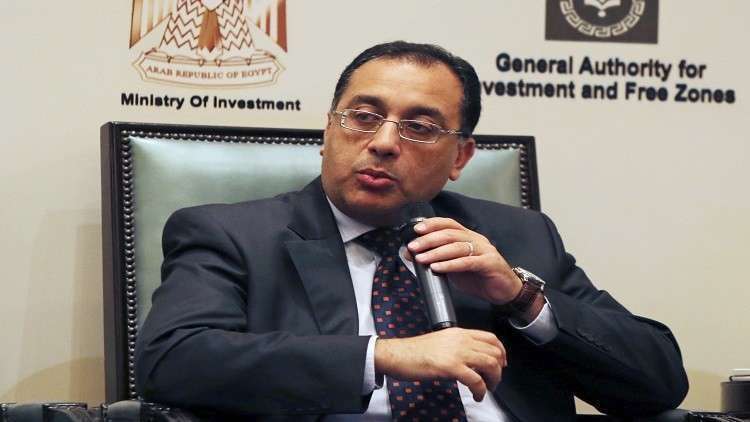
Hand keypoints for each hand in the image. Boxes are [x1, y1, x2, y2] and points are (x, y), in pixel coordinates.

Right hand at [374, 328, 506, 400]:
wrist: (398, 354)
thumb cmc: (414, 351)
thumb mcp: (441, 341)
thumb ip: (458, 346)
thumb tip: (471, 358)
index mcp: (459, 333)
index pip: (490, 337)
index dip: (501, 351)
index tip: (501, 362)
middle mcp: (461, 340)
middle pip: (494, 351)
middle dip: (499, 369)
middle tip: (495, 379)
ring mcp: (456, 352)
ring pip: (489, 364)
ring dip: (493, 379)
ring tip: (488, 388)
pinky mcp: (450, 367)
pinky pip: (476, 380)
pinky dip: (481, 390)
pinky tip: (477, 395)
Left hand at [405, 217, 521, 304]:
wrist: (505, 292)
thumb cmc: (479, 278)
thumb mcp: (454, 268)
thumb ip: (438, 260)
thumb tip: (412, 256)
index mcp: (468, 237)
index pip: (449, 223)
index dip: (432, 224)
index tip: (416, 229)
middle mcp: (477, 240)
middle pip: (450, 234)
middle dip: (429, 239)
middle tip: (413, 246)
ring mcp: (485, 250)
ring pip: (457, 246)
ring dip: (436, 252)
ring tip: (421, 258)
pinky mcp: (490, 264)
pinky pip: (467, 262)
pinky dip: (450, 264)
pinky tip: (437, 268)